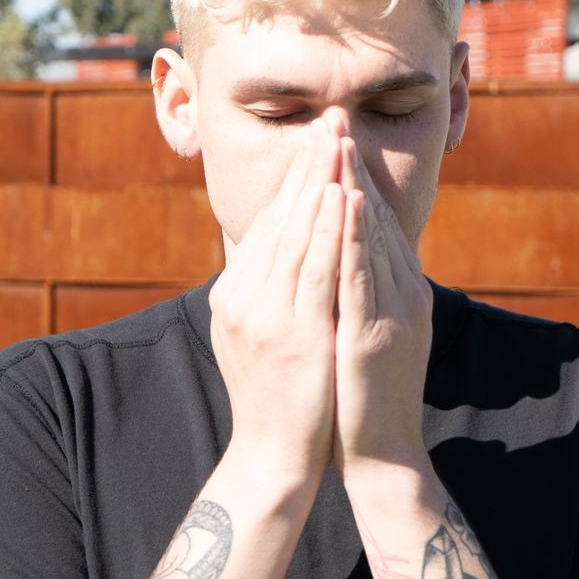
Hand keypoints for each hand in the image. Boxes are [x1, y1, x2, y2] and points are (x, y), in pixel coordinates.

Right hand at [209, 119, 344, 491]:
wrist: (273, 457)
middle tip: (329, 120)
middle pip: (280, 217)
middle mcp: (244, 296)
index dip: (294, 180)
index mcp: (235, 293)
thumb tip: (278, 254)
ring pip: (297, 234)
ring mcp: (268, 314)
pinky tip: (344, 198)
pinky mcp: (297, 333)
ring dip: (320, 183)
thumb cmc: (275, 399)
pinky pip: (316, 270)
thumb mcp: (257, 336)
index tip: (317, 140)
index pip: (267, 223)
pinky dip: (329, 230)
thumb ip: (263, 293)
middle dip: (308, 166)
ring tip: (337, 142)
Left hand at [332, 133, 432, 476]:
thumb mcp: (366, 332)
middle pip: (376, 219)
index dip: (354, 178)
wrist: (382, 455)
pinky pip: (363, 277)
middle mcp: (403, 294)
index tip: (333, 138)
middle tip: (334, 120)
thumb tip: (344, 259)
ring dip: (354, 189)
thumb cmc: (367, 396)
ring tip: (338, 145)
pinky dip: (355, 238)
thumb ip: (363, 293)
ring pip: (372, 239)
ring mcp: (393, 313)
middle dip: (352, 169)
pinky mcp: (375, 335)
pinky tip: (345, 205)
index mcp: (400, 292)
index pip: (375, 223)